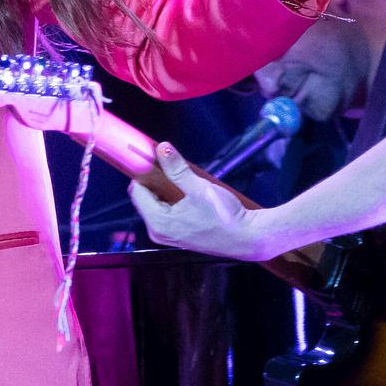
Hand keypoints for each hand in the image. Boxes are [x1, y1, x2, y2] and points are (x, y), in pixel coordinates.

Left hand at [128, 143, 274, 261]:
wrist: (248, 238)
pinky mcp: (179, 236)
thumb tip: (161, 148)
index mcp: (158, 222)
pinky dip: (172, 201)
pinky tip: (187, 193)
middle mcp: (158, 232)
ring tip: (182, 178)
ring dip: (165, 190)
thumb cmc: (224, 216)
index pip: (137, 191)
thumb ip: (177, 168)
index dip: (143, 173)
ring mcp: (169, 236)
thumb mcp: (199, 188)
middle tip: (171, 165)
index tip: (151, 158)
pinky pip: (167, 213)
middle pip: (146, 198)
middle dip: (155, 181)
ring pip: (157, 205)